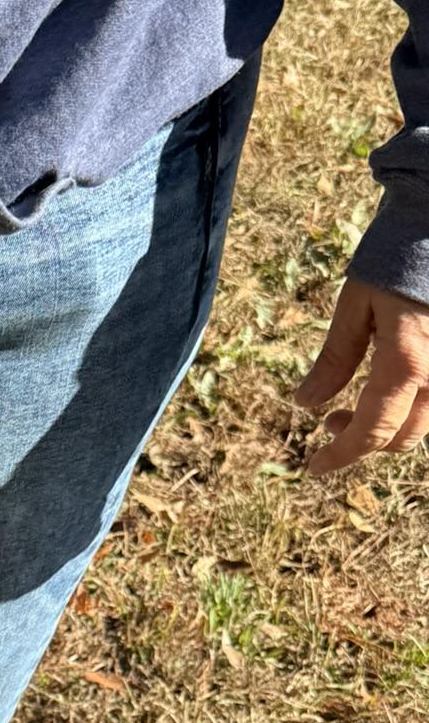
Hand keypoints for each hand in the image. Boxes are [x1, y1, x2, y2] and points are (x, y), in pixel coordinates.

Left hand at [295, 277, 428, 474]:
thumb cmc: (396, 256)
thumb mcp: (355, 306)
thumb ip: (335, 359)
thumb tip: (306, 404)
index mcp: (408, 363)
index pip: (372, 432)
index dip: (341, 456)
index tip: (314, 467)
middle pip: (402, 436)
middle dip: (362, 440)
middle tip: (330, 422)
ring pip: (423, 422)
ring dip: (386, 425)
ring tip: (351, 407)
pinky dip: (407, 406)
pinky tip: (385, 390)